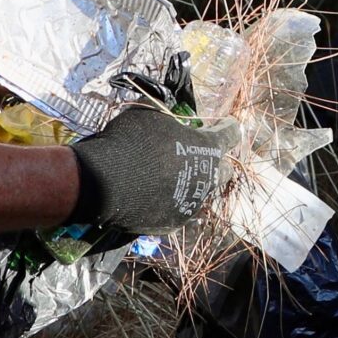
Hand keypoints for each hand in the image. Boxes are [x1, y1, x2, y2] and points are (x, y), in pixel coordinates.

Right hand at [67, 106, 228, 236]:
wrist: (107, 183)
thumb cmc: (132, 140)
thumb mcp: (150, 115)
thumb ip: (166, 118)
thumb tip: (167, 115)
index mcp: (207, 147)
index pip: (230, 134)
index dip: (228, 128)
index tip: (226, 125)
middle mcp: (207, 177)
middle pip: (224, 171)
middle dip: (216, 163)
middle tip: (201, 157)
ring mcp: (192, 203)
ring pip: (202, 193)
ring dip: (193, 185)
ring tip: (175, 180)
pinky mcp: (175, 222)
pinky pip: (180, 211)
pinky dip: (173, 203)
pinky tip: (160, 198)